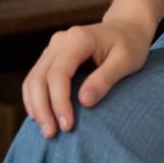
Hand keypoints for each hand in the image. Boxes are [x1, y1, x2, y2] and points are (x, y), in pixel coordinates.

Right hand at [21, 17, 152, 138]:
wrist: (127, 28)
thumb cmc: (130, 44)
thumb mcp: (126, 60)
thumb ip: (105, 78)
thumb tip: (84, 101)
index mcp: (79, 38)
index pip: (59, 73)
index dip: (59, 101)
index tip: (68, 125)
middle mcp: (62, 40)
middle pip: (40, 77)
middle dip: (43, 108)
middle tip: (51, 134)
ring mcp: (54, 47)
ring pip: (33, 78)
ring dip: (35, 106)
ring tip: (47, 130)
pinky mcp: (51, 56)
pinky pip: (35, 78)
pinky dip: (35, 99)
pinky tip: (42, 117)